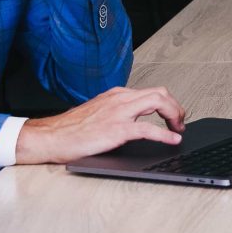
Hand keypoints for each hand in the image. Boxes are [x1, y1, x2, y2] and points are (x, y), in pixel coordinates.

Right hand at [13, 86, 186, 162]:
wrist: (51, 136)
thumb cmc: (71, 129)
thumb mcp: (98, 114)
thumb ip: (117, 113)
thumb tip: (136, 123)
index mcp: (116, 96)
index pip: (151, 92)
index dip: (168, 104)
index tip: (174, 117)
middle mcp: (120, 99)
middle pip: (160, 93)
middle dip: (176, 107)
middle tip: (180, 123)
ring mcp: (118, 113)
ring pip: (158, 102)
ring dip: (174, 115)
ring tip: (179, 129)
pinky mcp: (116, 130)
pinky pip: (148, 129)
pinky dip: (165, 134)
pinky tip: (173, 140)